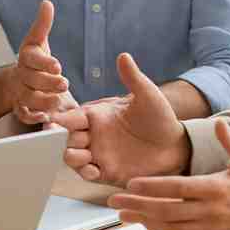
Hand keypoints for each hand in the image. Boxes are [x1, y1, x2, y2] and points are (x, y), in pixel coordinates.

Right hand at [8, 0, 75, 124]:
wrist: (18, 81)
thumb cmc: (33, 60)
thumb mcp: (37, 42)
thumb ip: (42, 25)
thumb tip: (47, 3)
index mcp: (25, 57)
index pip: (31, 58)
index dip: (44, 62)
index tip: (58, 65)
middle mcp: (20, 75)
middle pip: (31, 80)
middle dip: (47, 82)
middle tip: (64, 83)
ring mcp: (19, 92)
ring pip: (27, 98)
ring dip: (42, 100)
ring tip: (57, 100)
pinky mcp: (21, 108)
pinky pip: (23, 114)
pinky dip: (32, 117)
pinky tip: (45, 117)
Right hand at [56, 53, 188, 184]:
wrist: (176, 145)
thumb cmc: (160, 117)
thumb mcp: (148, 95)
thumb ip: (133, 78)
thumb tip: (124, 56)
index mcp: (97, 115)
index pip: (70, 117)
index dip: (59, 120)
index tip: (53, 122)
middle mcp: (94, 134)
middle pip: (65, 138)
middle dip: (60, 140)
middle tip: (65, 140)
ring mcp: (99, 154)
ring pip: (72, 157)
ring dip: (72, 157)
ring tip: (81, 156)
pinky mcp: (107, 171)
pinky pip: (88, 174)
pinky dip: (85, 173)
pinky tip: (94, 171)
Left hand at [107, 119, 229, 229]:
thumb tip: (221, 123)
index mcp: (215, 188)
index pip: (178, 187)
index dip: (153, 186)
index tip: (131, 184)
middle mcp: (209, 211)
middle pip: (166, 210)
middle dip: (138, 206)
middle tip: (115, 200)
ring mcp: (208, 229)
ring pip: (169, 227)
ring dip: (144, 221)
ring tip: (123, 213)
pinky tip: (146, 224)